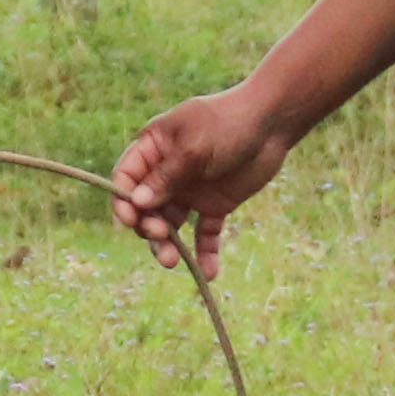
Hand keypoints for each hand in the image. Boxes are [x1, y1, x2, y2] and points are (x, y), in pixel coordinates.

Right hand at [112, 82, 297, 277]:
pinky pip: (204, 233)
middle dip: (148, 226)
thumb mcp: (193, 147)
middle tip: (162, 236)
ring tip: (175, 262)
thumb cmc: (227, 123)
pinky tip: (209, 272)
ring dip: (169, 244)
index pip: (126, 178)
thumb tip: (137, 203)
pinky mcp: (215, 206)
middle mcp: (166, 174)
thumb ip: (166, 176)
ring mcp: (190, 191)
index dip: (123, 200)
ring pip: (170, 224)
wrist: (271, 124)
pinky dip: (205, 253)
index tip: (130, 220)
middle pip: (145, 207)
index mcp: (152, 150)